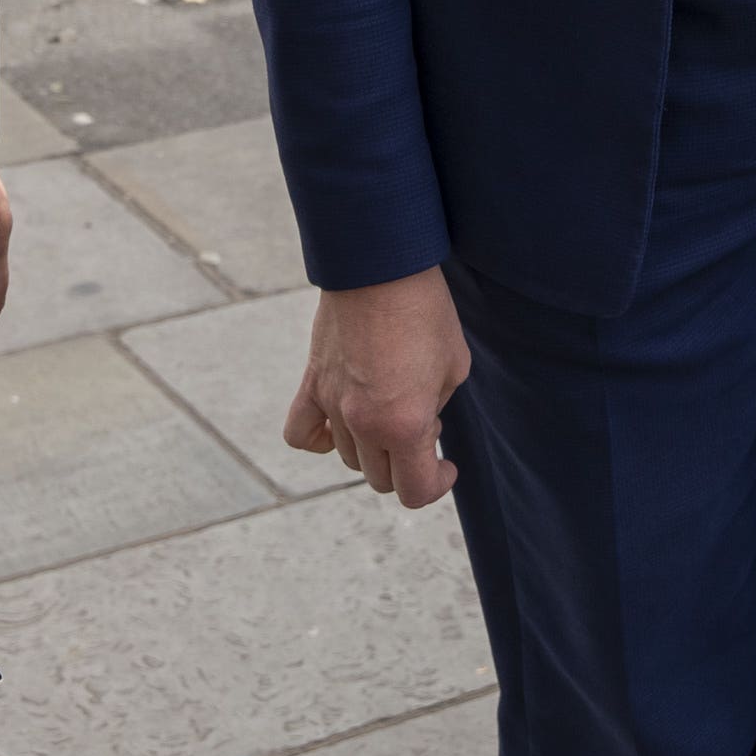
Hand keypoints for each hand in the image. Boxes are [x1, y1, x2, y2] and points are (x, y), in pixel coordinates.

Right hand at [283, 269, 467, 506]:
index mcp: (405, 424)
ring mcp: (332, 405)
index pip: (414, 491)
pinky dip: (319, 440)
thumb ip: (435, 410)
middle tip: (423, 426)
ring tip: (390, 410)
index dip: (437, 484)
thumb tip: (421, 425)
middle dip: (407, 464)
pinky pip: (301, 434)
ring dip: (373, 447)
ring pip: (347, 457)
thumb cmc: (426, 310)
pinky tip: (339, 424)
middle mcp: (363, 423)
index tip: (447, 467)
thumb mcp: (454, 367)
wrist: (381, 265)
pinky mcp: (312, 383)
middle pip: (380, 478)